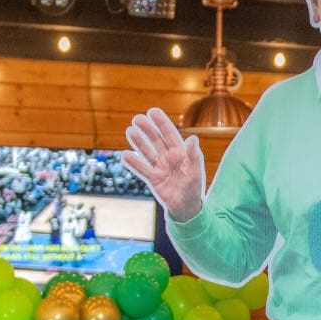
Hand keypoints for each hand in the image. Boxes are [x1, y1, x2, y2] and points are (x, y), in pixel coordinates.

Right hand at [122, 107, 205, 222]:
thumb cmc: (194, 188)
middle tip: (136, 119)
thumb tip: (193, 138)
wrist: (187, 207)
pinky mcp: (153, 179)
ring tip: (129, 131)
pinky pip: (142, 169)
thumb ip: (193, 155)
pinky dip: (134, 163)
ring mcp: (160, 167)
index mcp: (180, 152)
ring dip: (139, 142)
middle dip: (147, 129)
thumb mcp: (195, 171)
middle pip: (156, 140)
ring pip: (147, 152)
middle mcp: (168, 157)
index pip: (169, 134)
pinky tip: (125, 155)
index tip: (152, 112)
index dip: (161, 123)